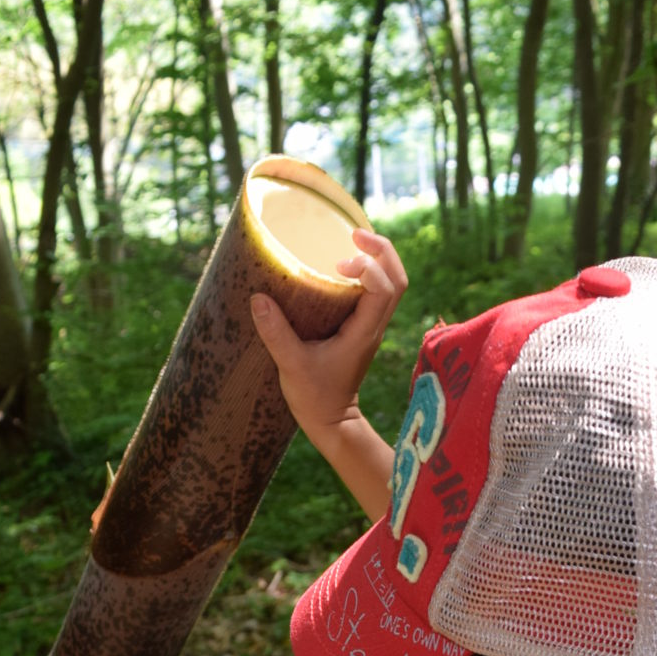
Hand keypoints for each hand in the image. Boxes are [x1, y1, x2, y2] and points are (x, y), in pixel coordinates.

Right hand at [250, 226, 407, 451]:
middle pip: (398, 279)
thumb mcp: (291, 365)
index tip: (338, 265)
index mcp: (363, 333)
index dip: (368, 267)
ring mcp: (371, 327)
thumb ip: (276, 333)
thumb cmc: (314, 397)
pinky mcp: (363, 328)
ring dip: (380, 257)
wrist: (332, 422)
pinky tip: (345, 263)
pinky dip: (370, 271)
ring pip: (393, 284)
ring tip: (353, 238)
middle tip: (354, 233)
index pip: (384, 290)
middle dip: (382, 250)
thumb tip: (258, 298)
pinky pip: (378, 291)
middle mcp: (374, 327)